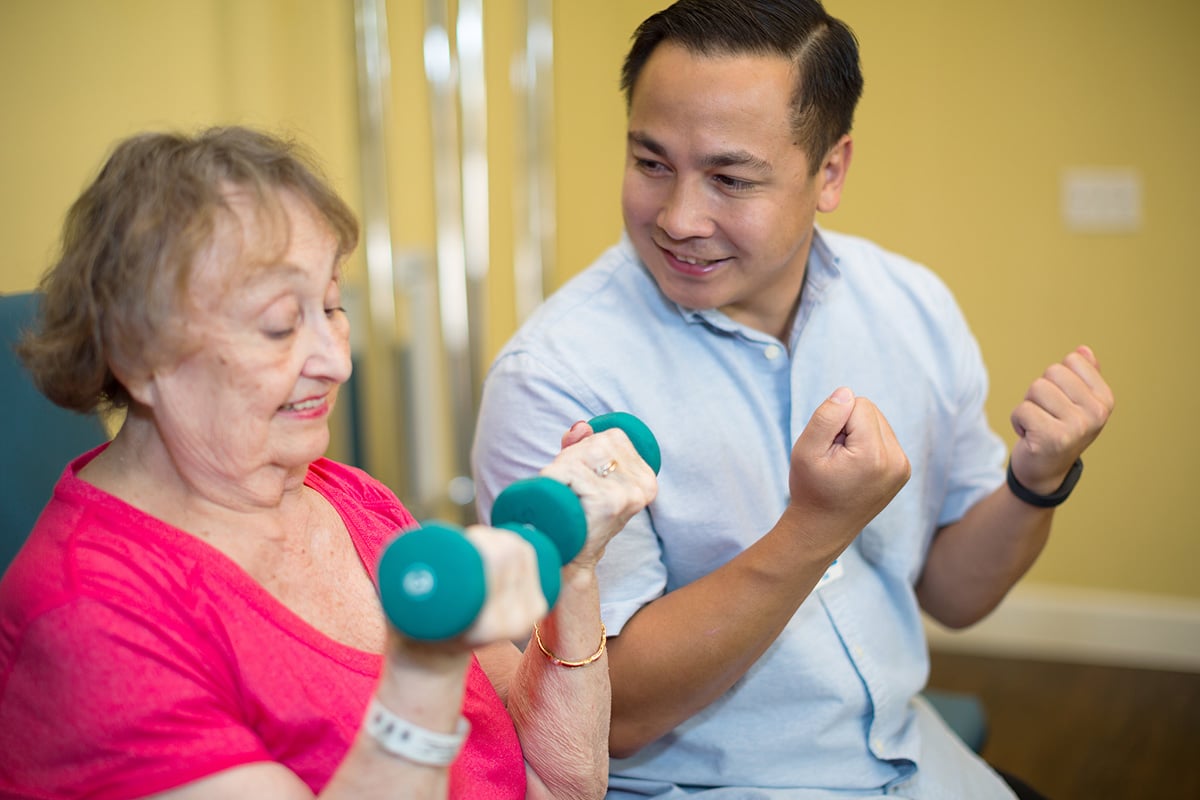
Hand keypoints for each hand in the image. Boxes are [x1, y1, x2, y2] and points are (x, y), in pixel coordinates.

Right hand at [385, 524, 549, 657]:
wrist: (436, 653)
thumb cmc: (411, 623)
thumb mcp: (398, 603)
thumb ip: (398, 577)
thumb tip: (407, 543)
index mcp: (484, 625)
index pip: (496, 561)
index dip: (481, 539)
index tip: (463, 538)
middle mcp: (511, 624)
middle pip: (513, 553)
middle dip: (491, 535)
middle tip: (469, 538)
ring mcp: (526, 618)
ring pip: (525, 553)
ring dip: (503, 538)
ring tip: (480, 542)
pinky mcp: (535, 610)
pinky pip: (535, 564)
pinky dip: (519, 547)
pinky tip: (504, 545)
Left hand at [536, 421, 657, 567]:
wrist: (570, 555)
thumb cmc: (578, 512)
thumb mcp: (586, 474)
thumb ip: (582, 445)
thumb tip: (580, 426)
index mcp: (646, 476)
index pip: (612, 437)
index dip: (587, 448)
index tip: (578, 474)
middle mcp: (644, 484)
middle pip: (596, 444)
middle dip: (572, 457)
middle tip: (566, 485)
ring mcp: (628, 493)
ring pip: (581, 456)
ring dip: (560, 469)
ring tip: (563, 493)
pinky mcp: (608, 502)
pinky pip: (571, 473)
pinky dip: (554, 479)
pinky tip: (556, 496)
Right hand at [786, 387, 910, 558]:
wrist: (824, 528)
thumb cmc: (811, 489)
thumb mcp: (805, 450)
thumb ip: (825, 417)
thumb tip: (846, 392)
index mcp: (874, 455)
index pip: (858, 404)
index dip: (835, 420)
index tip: (828, 449)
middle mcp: (896, 460)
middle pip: (871, 410)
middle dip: (848, 425)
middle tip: (835, 456)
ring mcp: (903, 466)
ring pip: (877, 421)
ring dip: (858, 434)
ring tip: (844, 462)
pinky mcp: (903, 469)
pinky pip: (883, 436)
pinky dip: (867, 443)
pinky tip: (855, 467)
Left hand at [1009, 345, 1113, 493]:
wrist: (1045, 471)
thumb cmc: (1059, 430)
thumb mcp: (1076, 403)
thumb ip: (1082, 376)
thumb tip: (1083, 350)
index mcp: (1104, 400)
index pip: (1072, 360)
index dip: (1057, 378)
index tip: (1061, 402)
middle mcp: (1096, 413)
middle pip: (1052, 372)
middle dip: (1040, 392)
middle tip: (1047, 415)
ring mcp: (1076, 426)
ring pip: (1036, 389)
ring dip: (1028, 406)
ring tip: (1039, 425)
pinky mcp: (1052, 438)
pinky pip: (1022, 409)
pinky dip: (1018, 421)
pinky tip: (1030, 436)